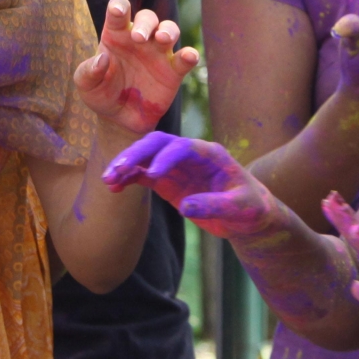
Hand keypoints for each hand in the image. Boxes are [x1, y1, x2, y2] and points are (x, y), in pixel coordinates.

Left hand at [75, 0, 198, 133]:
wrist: (119, 118)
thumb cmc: (101, 94)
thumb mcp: (86, 85)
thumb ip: (89, 71)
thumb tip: (102, 58)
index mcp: (116, 34)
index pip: (119, 11)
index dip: (119, 6)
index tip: (118, 11)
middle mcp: (139, 39)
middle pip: (148, 17)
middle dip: (145, 23)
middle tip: (138, 37)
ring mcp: (158, 53)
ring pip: (170, 29)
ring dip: (168, 30)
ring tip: (163, 39)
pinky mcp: (173, 72)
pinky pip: (185, 59)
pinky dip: (190, 55)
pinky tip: (189, 56)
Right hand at [102, 132, 277, 237]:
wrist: (248, 214)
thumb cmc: (251, 206)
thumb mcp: (241, 208)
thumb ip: (215, 205)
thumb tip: (185, 208)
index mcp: (210, 153)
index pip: (183, 147)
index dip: (166, 158)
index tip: (154, 175)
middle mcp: (189, 155)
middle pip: (158, 144)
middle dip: (137, 154)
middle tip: (117, 169)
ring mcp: (176, 166)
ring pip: (145, 157)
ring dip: (126, 165)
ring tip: (108, 180)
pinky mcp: (167, 180)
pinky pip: (142, 174)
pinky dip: (128, 178)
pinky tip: (114, 188)